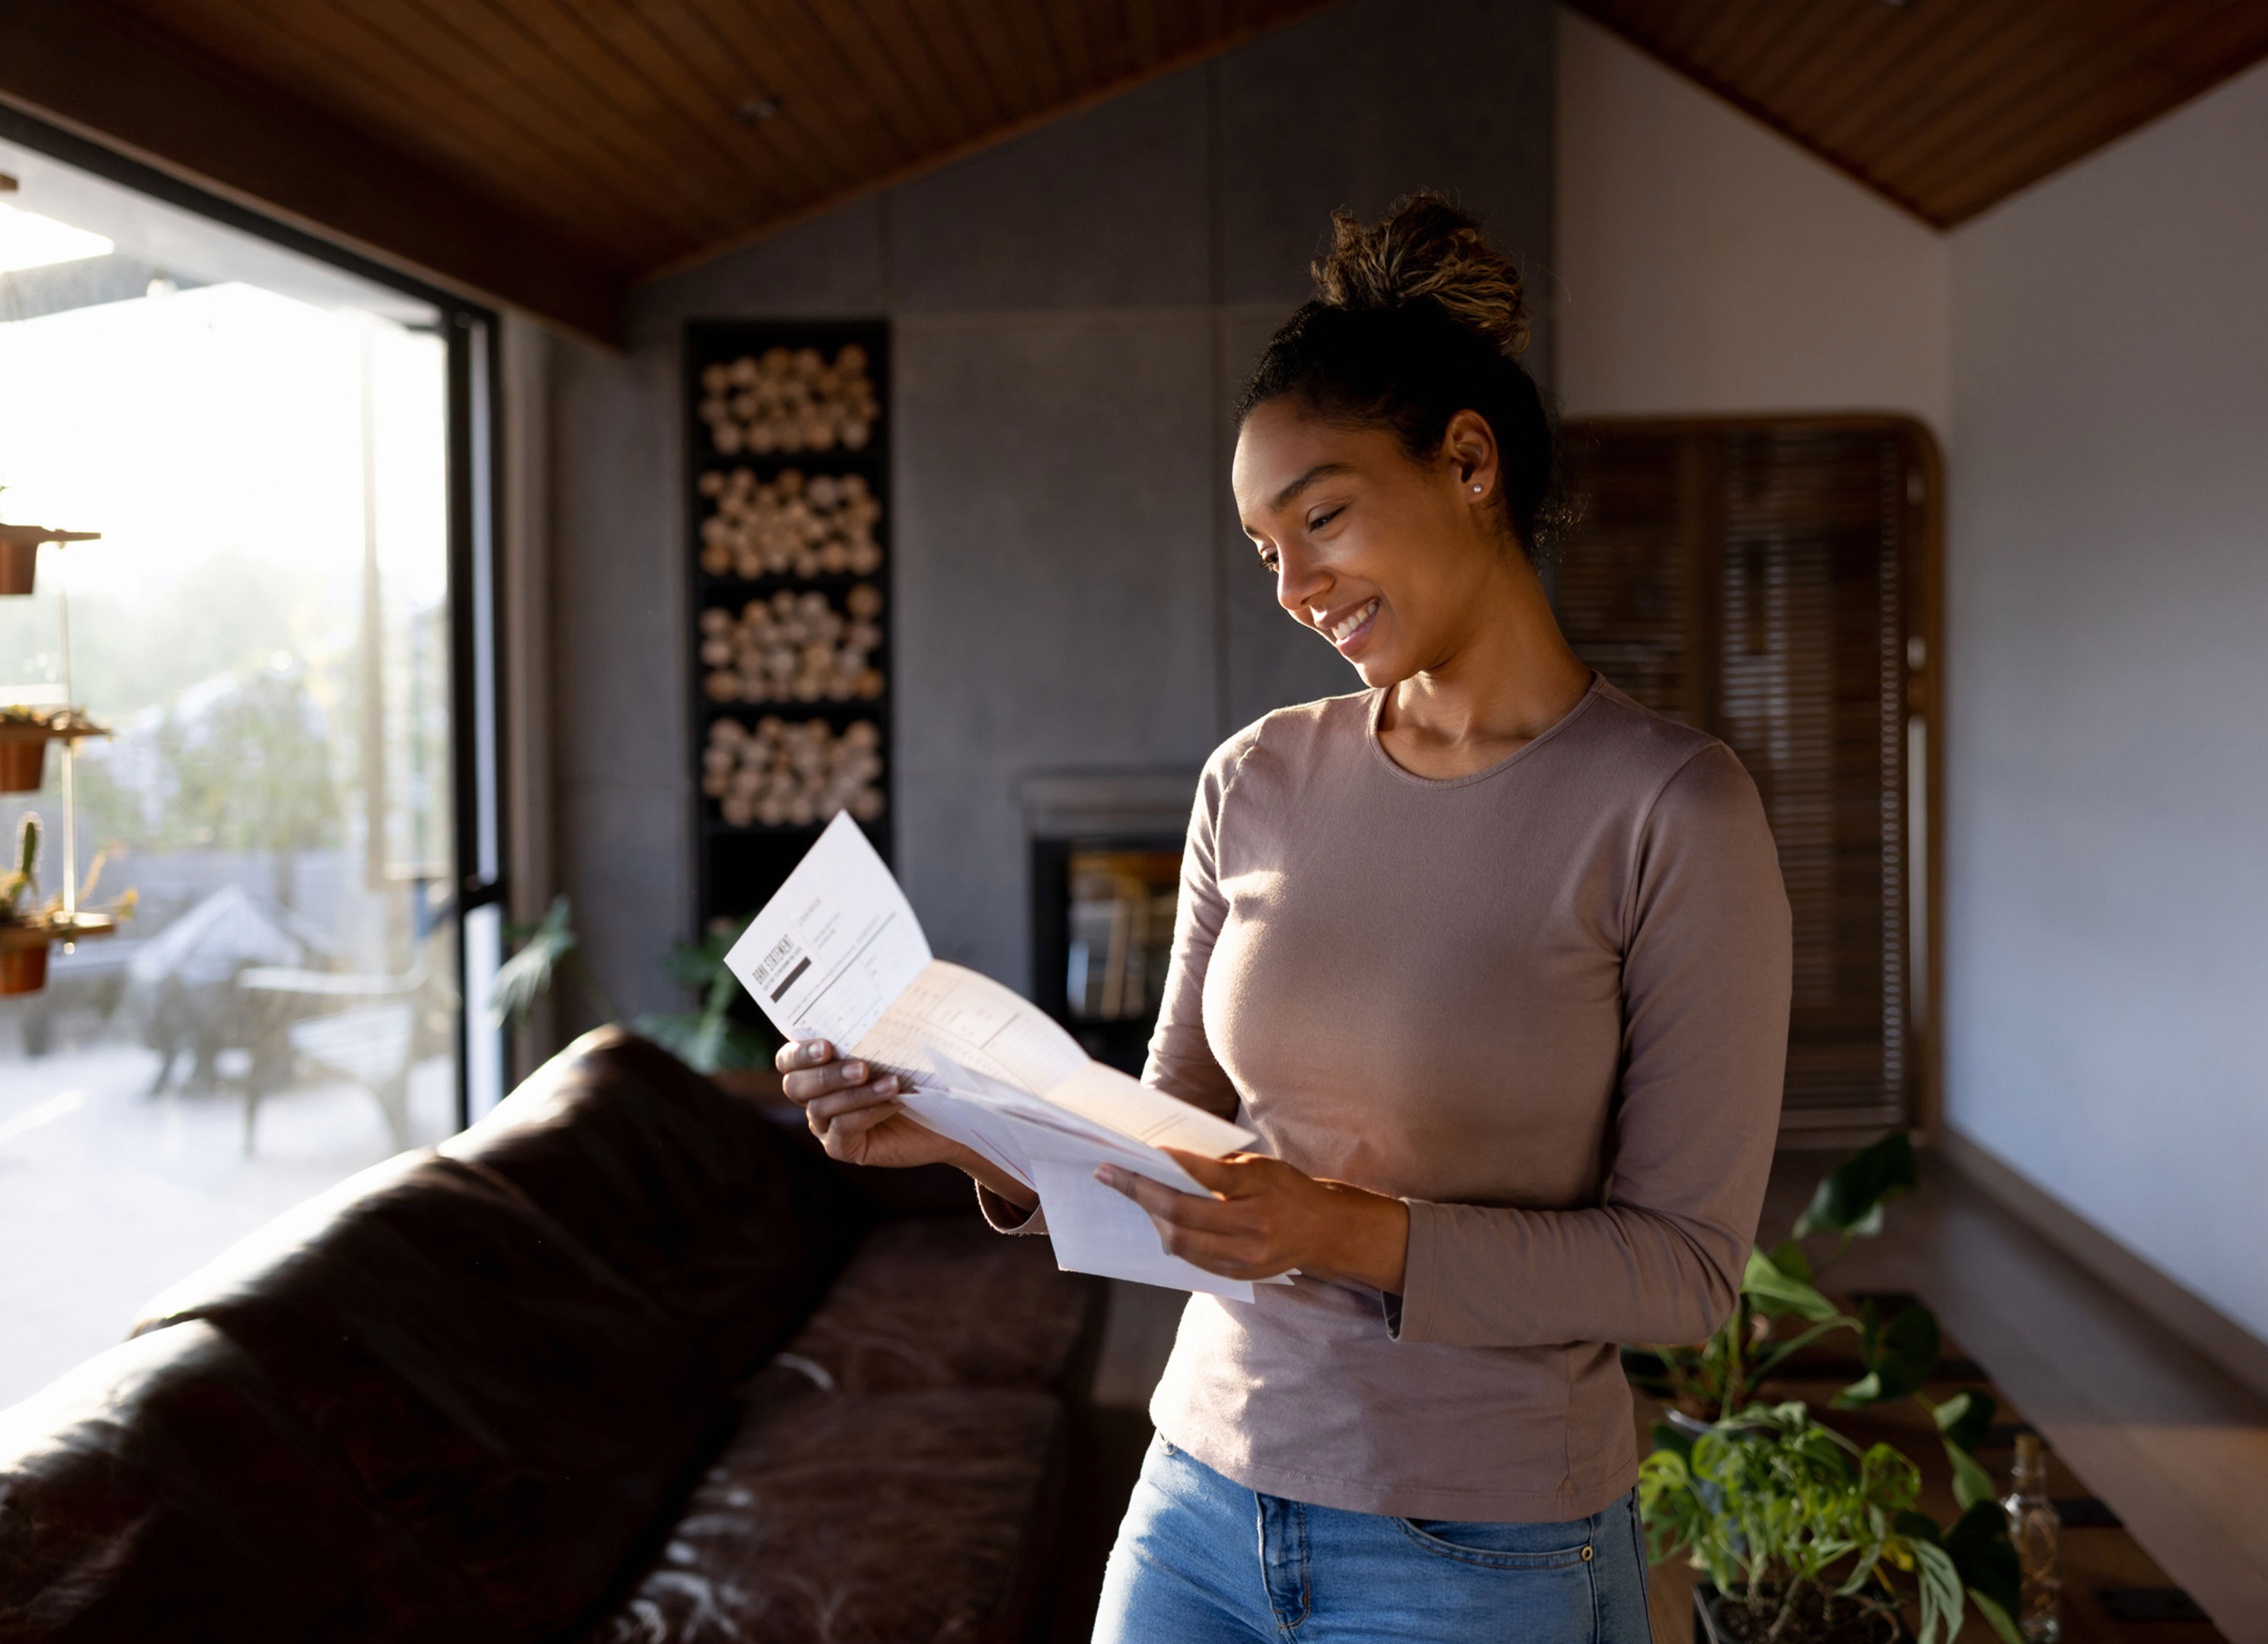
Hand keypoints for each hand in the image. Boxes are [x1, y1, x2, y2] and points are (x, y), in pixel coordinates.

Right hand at [774, 1039, 1037, 1208]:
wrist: (947, 1112)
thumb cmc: (919, 1068)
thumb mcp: (899, 1041)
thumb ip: (881, 1022)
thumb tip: (883, 984)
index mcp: (818, 1064)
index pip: (788, 1058)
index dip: (799, 1052)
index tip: (827, 1045)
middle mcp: (814, 1095)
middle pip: (795, 1086)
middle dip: (826, 1076)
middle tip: (861, 1067)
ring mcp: (826, 1124)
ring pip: (820, 1109)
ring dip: (856, 1094)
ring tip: (892, 1083)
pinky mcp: (844, 1147)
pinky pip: (842, 1130)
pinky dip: (868, 1113)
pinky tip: (895, 1102)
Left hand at [1097, 1150, 1409, 1292]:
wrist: (1323, 1231)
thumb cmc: (1286, 1188)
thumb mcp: (1261, 1165)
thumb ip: (1219, 1167)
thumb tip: (1165, 1162)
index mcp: (1261, 1188)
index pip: (1206, 1176)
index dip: (1169, 1165)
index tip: (1136, 1154)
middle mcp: (1254, 1226)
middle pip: (1181, 1213)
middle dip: (1139, 1192)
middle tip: (1110, 1174)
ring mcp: (1245, 1256)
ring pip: (1179, 1240)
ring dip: (1150, 1217)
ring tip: (1132, 1193)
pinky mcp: (1239, 1274)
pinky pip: (1191, 1257)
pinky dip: (1170, 1236)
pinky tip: (1158, 1219)